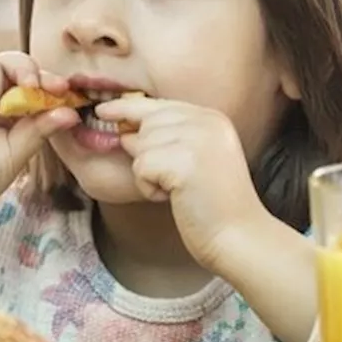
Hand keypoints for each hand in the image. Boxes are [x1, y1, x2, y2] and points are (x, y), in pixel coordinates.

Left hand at [95, 97, 267, 271]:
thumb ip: (170, 138)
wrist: (238, 236)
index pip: (160, 105)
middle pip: (146, 124)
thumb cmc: (214, 206)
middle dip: (144, 154)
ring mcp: (196, 139)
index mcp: (212, 118)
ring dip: (148, 174)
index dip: (128, 109)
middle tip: (169, 181)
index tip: (104, 111)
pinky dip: (148, 187)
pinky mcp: (183, 161)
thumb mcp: (197, 159)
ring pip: (140, 145)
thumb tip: (124, 130)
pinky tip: (173, 198)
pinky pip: (140, 167)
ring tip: (177, 190)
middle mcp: (206, 121)